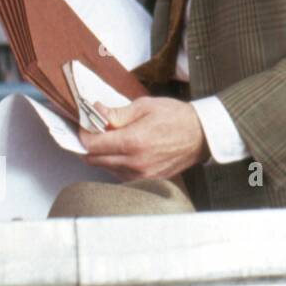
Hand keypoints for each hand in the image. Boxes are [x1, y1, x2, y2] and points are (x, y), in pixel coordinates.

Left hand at [79, 97, 208, 179]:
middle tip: (95, 131)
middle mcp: (136, 162)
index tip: (86, 126)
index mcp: (133, 142)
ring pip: (106, 168)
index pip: (92, 145)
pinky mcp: (148, 180)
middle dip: (90, 144)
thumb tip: (95, 111)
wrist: (202, 135)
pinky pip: (120, 174)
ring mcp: (143, 174)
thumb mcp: (144, 106)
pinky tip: (123, 151)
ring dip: (102, 155)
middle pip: (95, 159)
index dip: (84, 134)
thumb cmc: (176, 117)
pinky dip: (115, 163)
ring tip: (112, 139)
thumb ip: (116, 113)